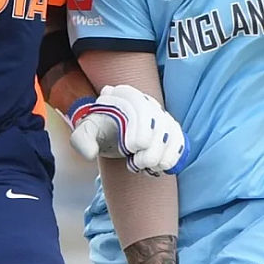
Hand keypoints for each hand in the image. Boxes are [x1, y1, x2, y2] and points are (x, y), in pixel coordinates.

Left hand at [69, 85, 189, 174]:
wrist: (113, 135)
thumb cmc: (101, 132)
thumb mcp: (87, 132)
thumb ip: (83, 140)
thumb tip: (90, 153)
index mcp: (127, 95)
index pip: (143, 111)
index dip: (139, 135)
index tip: (130, 148)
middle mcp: (148, 102)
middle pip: (160, 127)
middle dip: (148, 153)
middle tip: (133, 163)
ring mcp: (163, 116)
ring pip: (172, 137)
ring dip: (159, 159)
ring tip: (142, 165)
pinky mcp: (173, 131)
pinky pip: (180, 144)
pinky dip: (171, 160)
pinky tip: (156, 168)